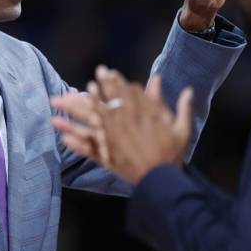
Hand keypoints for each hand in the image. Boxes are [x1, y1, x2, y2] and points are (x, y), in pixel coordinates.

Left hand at [51, 66, 193, 183]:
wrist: (163, 179)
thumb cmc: (173, 154)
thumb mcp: (182, 129)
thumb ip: (182, 107)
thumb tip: (189, 89)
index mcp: (141, 115)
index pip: (124, 92)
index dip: (114, 81)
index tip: (104, 71)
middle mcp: (125, 123)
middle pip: (104, 102)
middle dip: (93, 90)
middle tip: (82, 80)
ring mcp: (114, 139)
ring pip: (92, 122)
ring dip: (76, 112)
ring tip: (61, 105)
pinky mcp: (109, 156)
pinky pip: (89, 148)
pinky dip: (76, 142)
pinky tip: (63, 137)